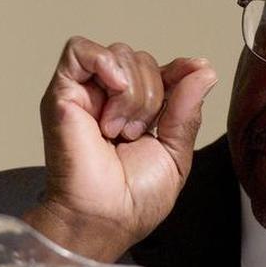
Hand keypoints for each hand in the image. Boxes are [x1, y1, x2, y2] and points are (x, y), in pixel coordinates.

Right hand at [23, 36, 217, 260]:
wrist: (105, 217)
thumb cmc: (134, 198)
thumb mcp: (175, 152)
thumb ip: (187, 109)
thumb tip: (204, 69)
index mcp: (136, 111)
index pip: (158, 70)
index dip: (177, 71)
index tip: (195, 76)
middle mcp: (108, 98)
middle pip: (141, 59)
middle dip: (153, 93)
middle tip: (138, 133)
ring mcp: (84, 94)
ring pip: (119, 54)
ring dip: (133, 92)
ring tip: (121, 130)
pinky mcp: (61, 93)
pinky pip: (80, 49)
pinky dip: (105, 65)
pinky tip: (114, 95)